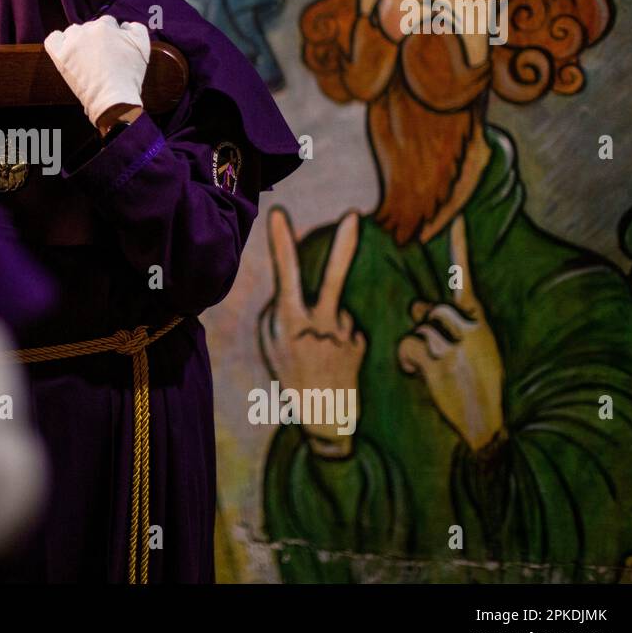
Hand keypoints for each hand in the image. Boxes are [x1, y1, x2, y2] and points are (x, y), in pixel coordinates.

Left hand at [44, 15, 149, 127]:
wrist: (114, 98)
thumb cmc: (129, 75)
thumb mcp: (143, 46)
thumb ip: (135, 28)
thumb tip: (124, 25)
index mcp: (107, 25)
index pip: (108, 23)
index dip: (111, 37)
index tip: (111, 50)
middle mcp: (88, 29)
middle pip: (90, 27)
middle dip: (95, 39)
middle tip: (99, 57)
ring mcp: (72, 41)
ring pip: (73, 32)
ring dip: (78, 40)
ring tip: (84, 58)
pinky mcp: (60, 55)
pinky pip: (53, 39)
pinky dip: (58, 42)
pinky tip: (65, 52)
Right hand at [259, 210, 364, 455]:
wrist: (323, 420)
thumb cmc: (290, 377)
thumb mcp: (271, 347)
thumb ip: (280, 315)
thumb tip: (296, 292)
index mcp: (291, 324)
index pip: (284, 274)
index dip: (281, 242)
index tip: (279, 212)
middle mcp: (320, 326)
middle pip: (332, 278)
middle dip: (343, 246)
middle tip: (352, 216)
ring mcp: (344, 335)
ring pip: (335, 311)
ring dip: (327, 323)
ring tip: (319, 354)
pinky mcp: (360, 345)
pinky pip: (346, 329)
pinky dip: (338, 337)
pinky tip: (333, 359)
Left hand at [397, 216, 503, 451]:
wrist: (486, 422)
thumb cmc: (475, 384)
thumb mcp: (471, 349)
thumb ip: (447, 324)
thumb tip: (416, 307)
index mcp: (481, 321)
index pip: (465, 279)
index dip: (459, 248)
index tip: (455, 219)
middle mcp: (473, 328)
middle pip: (429, 311)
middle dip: (423, 329)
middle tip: (436, 355)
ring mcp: (458, 344)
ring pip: (417, 330)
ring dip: (417, 351)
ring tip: (434, 372)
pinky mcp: (442, 360)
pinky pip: (409, 346)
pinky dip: (408, 361)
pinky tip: (421, 376)